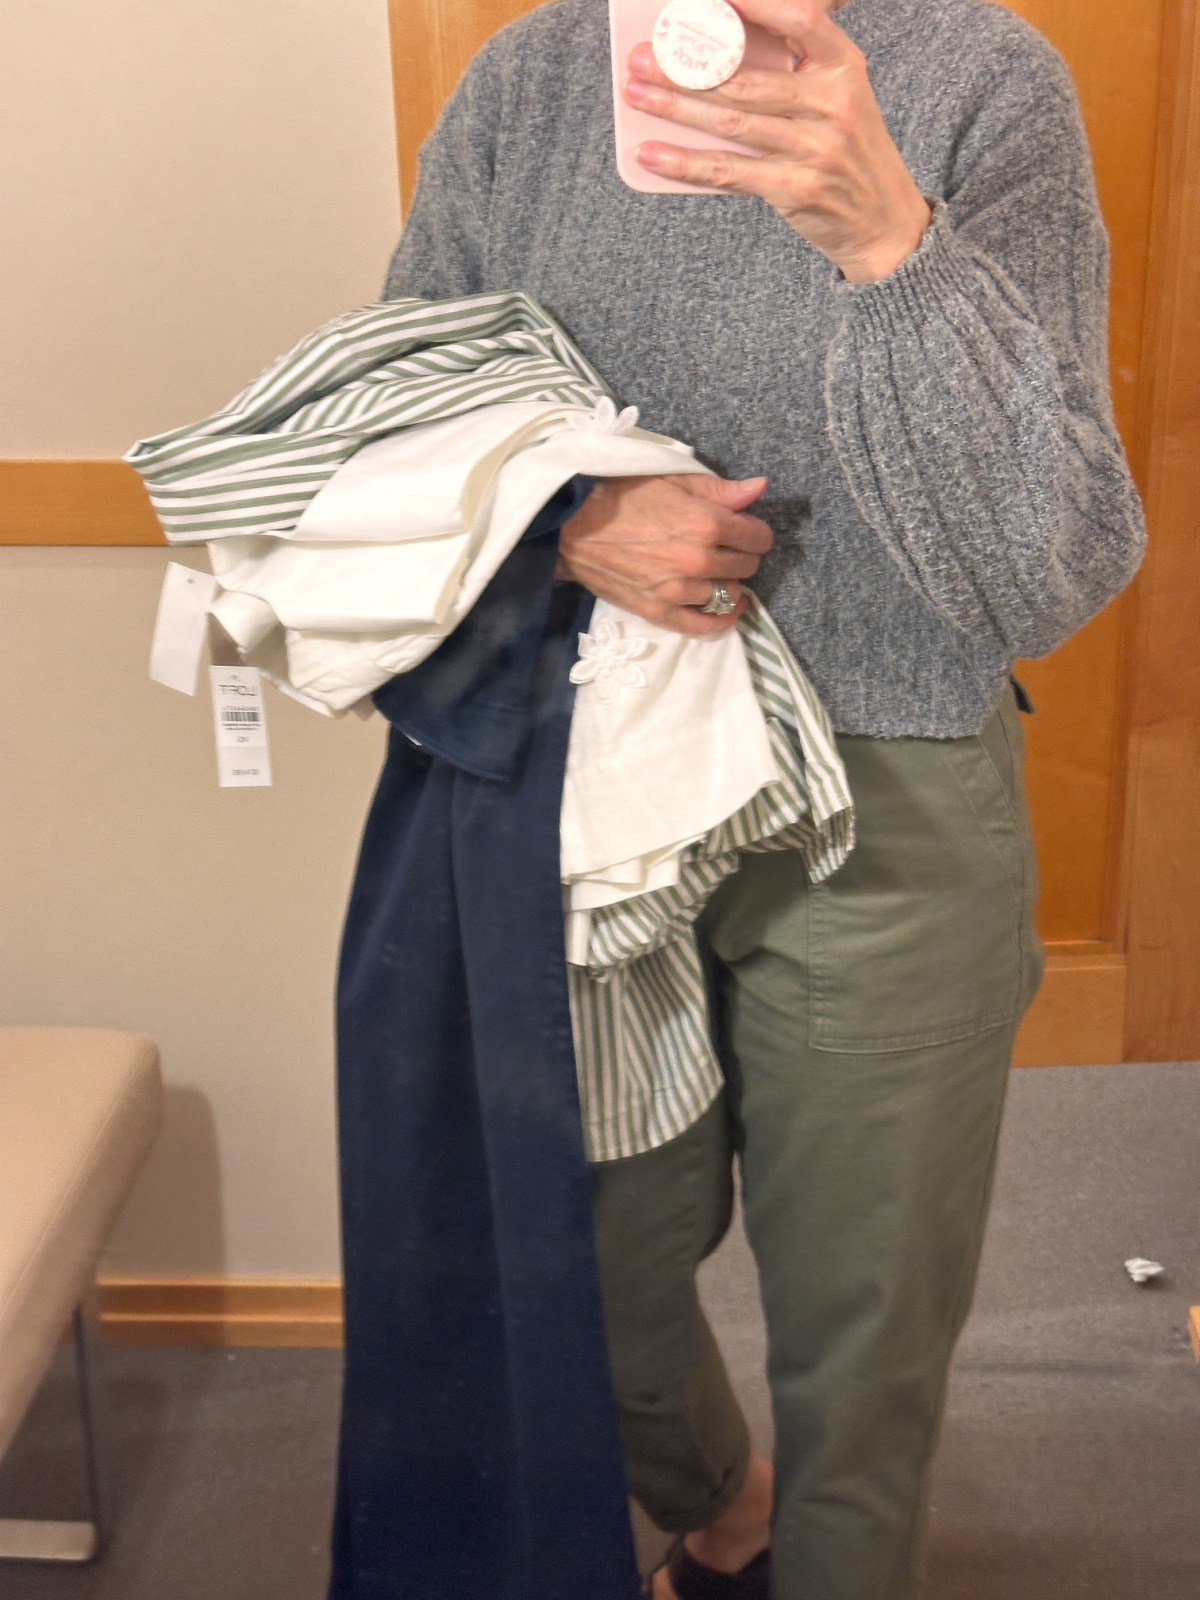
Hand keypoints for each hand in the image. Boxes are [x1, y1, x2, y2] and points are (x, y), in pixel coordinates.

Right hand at [557, 473, 772, 635]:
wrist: (572, 526)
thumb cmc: (621, 495)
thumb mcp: (672, 479)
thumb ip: (720, 488)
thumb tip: (760, 488)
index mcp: (706, 523)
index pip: (757, 537)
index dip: (755, 531)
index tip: (746, 529)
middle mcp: (698, 560)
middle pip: (747, 566)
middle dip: (742, 554)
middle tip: (726, 546)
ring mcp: (679, 591)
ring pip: (729, 595)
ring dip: (729, 582)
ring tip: (716, 571)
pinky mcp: (659, 612)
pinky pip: (704, 626)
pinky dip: (722, 620)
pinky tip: (727, 609)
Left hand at [624, 0, 930, 281]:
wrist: (884, 223)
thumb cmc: (848, 155)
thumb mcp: (839, 100)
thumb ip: (796, 73)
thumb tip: (720, 55)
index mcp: (844, 67)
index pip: (802, 19)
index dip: (757, 2)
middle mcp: (833, 102)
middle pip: (746, 77)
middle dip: (686, 66)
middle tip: (643, 57)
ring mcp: (816, 148)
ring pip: (731, 122)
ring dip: (676, 107)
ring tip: (637, 94)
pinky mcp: (797, 188)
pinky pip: (729, 172)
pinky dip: (685, 163)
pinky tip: (652, 154)